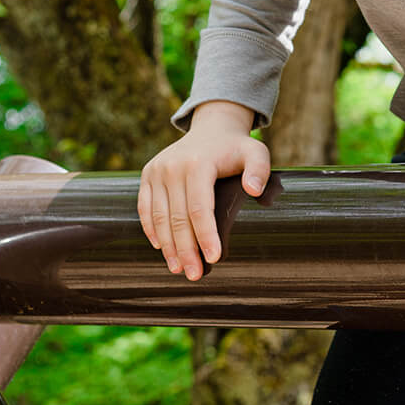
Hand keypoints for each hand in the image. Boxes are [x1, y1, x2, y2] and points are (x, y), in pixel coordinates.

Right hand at [138, 101, 267, 280]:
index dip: (206, 235)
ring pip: (158, 217)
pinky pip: (145, 208)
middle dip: (186, 249)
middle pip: (177, 217)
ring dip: (167, 246)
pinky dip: (152, 229)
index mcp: (198, 164)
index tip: (214, 258)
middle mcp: (172, 167)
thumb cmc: (237, 147)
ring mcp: (157, 171)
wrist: (212, 128)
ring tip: (178, 269)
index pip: (199, 208)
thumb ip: (259, 170)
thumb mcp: (256, 152)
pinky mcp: (148, 175)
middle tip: (195, 275)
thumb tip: (253, 191)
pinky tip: (161, 248)